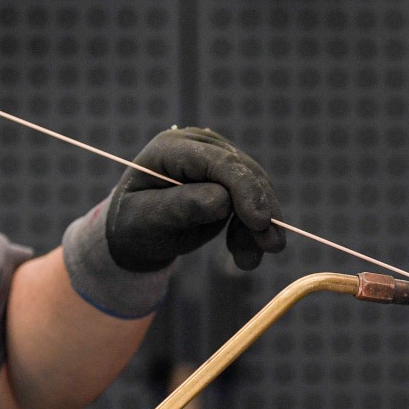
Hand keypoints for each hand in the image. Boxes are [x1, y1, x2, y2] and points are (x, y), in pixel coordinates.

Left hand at [105, 127, 285, 272]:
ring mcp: (217, 160)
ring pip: (257, 189)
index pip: (217, 161)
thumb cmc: (136, 224)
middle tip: (272, 247)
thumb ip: (180, 207)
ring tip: (248, 262)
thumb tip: (223, 200)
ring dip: (259, 228)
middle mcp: (199, 146)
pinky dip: (254, 231)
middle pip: (244, 172)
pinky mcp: (230, 179)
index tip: (260, 221)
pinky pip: (255, 202)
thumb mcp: (148, 220)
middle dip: (261, 211)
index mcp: (171, 148)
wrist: (138, 232)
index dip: (243, 188)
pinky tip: (244, 255)